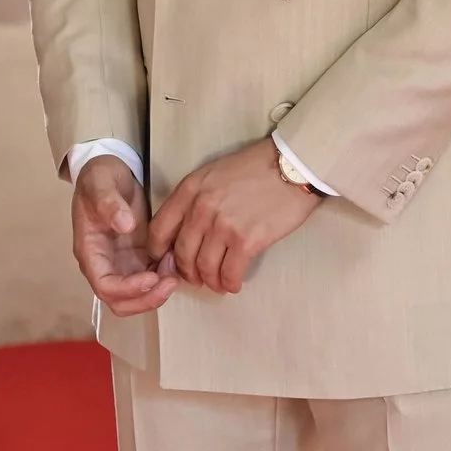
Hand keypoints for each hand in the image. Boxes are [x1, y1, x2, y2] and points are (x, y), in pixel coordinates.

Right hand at [73, 155, 177, 316]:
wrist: (110, 170)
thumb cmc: (100, 177)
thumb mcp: (101, 183)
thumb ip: (109, 203)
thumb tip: (124, 225)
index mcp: (90, 251)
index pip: (105, 286)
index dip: (128, 289)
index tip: (152, 278)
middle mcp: (104, 264)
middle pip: (120, 301)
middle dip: (146, 299)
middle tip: (171, 282)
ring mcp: (122, 263)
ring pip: (137, 296)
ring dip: (157, 291)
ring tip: (176, 268)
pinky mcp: (137, 257)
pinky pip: (150, 280)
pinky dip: (163, 278)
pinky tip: (176, 259)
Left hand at [146, 138, 321, 294]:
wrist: (292, 166)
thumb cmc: (256, 167)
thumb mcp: (214, 173)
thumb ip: (195, 199)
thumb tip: (186, 231)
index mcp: (190, 189)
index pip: (159, 230)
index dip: (159, 252)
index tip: (167, 261)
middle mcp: (201, 208)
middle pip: (181, 254)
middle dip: (187, 272)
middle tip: (196, 277)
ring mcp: (223, 226)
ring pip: (204, 268)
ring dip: (209, 281)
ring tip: (217, 282)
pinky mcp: (247, 241)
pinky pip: (229, 273)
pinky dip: (229, 284)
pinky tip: (233, 283)